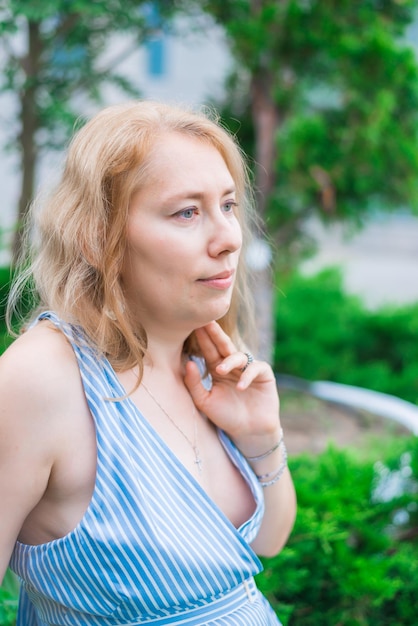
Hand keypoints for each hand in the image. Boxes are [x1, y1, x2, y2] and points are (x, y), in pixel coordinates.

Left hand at [184, 321, 280, 450]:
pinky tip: (240, 387)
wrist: (248, 432)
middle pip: (223, 345)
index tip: (192, 325)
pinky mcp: (264, 374)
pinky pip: (256, 368)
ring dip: (229, 361)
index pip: (208, 350)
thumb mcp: (204, 402)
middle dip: (215, 334)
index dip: (202, 339)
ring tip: (220, 370)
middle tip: (207, 322)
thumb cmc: (225, 416)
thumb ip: (194, 384)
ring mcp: (248, 368)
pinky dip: (247, 376)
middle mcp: (232, 365)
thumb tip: (188, 363)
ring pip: (239, 356)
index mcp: (216, 368)